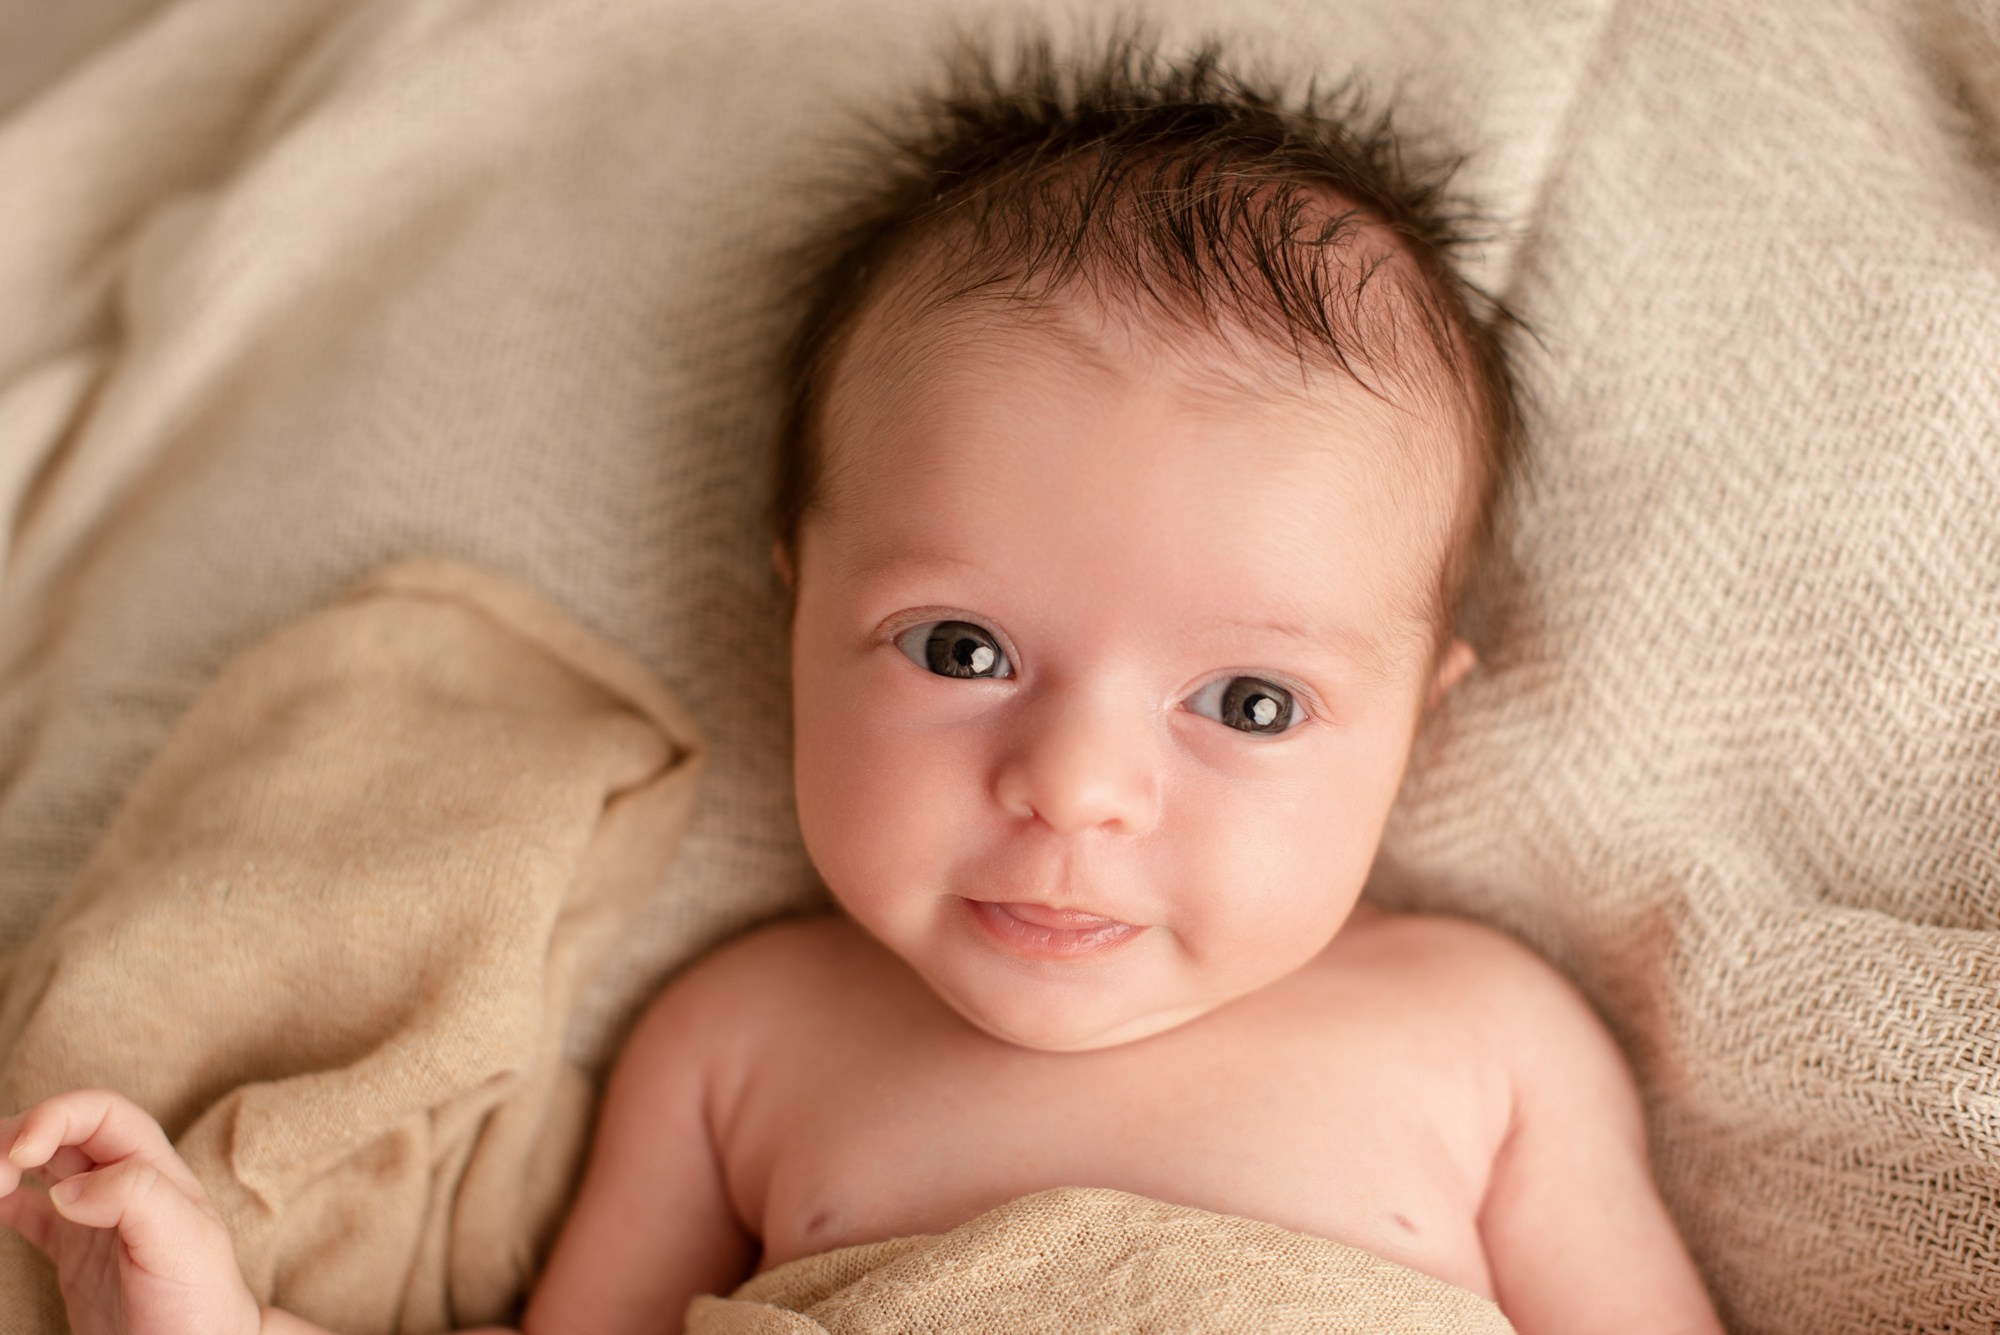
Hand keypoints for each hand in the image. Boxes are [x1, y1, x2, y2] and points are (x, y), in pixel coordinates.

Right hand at [0, 1089, 260, 1334]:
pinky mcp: (71, 1253)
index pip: (100, 1113)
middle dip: (17, 1138)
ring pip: (41, 1166)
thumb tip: (69, 1188)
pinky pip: (26, 1212)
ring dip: (5, 1163)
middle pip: (62, 1131)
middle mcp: (123, 1185)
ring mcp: (94, 1218)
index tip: (18, 1153)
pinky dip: (0, 1202)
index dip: (55, 1116)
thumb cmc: (202, 1303)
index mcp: (155, 1170)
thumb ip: (138, 1199)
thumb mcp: (184, 1244)